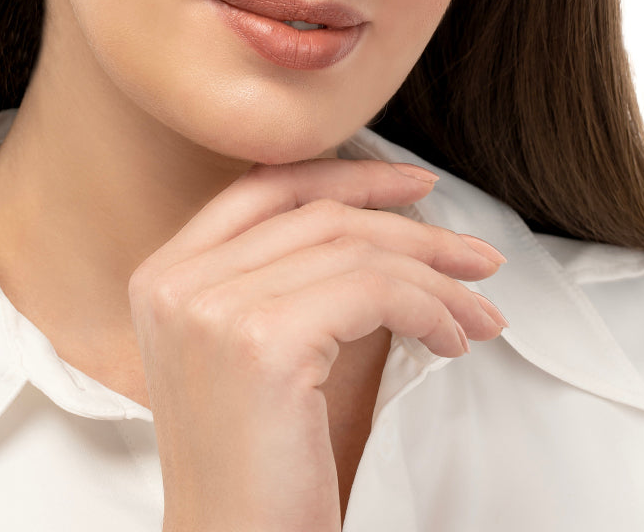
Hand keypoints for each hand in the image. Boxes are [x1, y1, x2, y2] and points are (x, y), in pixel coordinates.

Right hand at [128, 156, 506, 531]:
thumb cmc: (263, 469)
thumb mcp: (264, 351)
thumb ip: (298, 278)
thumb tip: (390, 224)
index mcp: (164, 274)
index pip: (264, 186)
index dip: (347, 174)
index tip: (413, 185)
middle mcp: (177, 281)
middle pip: (318, 214)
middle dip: (413, 229)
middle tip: (477, 256)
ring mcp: (213, 308)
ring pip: (354, 249)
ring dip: (436, 277)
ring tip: (479, 311)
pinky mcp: (263, 343)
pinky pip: (374, 292)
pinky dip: (429, 308)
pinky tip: (451, 340)